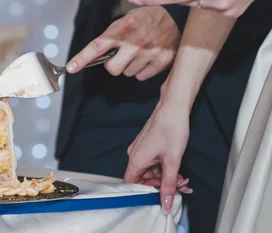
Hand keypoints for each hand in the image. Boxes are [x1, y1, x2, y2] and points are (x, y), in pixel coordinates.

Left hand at [66, 6, 179, 80]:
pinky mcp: (161, 61)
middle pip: (112, 69)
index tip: (71, 67)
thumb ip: (111, 36)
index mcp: (122, 29)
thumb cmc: (144, 18)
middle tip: (121, 54)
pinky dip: (142, 69)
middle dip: (113, 64)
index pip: (97, 46)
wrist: (174, 17)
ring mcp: (149, 52)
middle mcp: (135, 42)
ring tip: (139, 51)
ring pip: (127, 73)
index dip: (82, 58)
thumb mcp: (124, 20)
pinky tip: (147, 56)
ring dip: (129, 65)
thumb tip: (95, 56)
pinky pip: (141, 77)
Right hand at [124, 95, 190, 215]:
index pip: (131, 184)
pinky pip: (152, 162)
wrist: (173, 108)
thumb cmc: (171, 131)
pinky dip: (164, 167)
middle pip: (142, 178)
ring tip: (182, 179)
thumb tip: (165, 205)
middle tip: (179, 187)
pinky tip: (177, 169)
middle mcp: (134, 155)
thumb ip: (168, 185)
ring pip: (150, 170)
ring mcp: (140, 149)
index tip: (159, 198)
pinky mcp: (146, 145)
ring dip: (165, 176)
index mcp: (136, 160)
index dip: (144, 193)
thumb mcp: (172, 162)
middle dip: (160, 185)